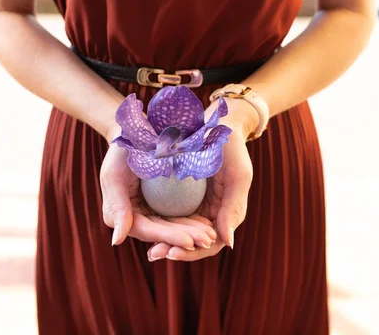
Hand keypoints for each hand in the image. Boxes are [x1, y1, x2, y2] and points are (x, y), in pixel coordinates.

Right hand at [100, 127, 217, 249]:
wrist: (133, 130)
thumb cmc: (122, 149)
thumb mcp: (114, 175)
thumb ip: (115, 208)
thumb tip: (116, 241)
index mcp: (119, 214)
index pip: (146, 230)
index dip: (168, 237)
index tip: (190, 242)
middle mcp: (134, 216)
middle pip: (161, 232)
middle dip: (185, 238)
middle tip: (208, 240)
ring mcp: (148, 210)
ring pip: (171, 226)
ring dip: (192, 232)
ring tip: (212, 234)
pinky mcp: (160, 203)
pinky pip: (176, 215)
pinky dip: (192, 220)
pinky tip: (210, 222)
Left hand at [147, 99, 255, 261]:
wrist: (217, 123)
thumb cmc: (231, 148)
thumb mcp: (237, 176)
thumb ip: (234, 209)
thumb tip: (227, 243)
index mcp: (227, 214)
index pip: (211, 244)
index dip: (192, 252)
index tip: (172, 252)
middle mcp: (210, 214)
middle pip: (192, 242)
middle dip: (173, 249)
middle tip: (153, 254)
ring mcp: (195, 206)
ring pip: (178, 231)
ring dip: (163, 241)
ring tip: (148, 248)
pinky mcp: (181, 196)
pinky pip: (169, 214)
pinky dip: (159, 223)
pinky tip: (140, 225)